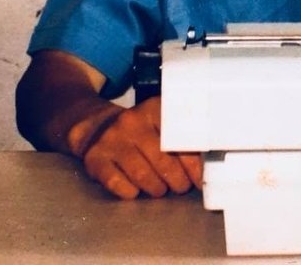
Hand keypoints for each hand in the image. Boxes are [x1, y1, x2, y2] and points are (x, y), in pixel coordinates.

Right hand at [71, 96, 202, 199]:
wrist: (98, 128)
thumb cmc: (141, 131)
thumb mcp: (160, 123)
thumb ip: (181, 136)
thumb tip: (205, 164)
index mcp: (153, 108)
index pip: (179, 138)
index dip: (193, 163)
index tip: (199, 179)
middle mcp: (131, 121)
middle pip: (162, 159)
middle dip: (177, 180)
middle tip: (181, 186)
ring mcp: (111, 140)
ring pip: (142, 174)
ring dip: (157, 188)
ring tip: (161, 189)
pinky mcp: (95, 158)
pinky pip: (118, 184)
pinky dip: (131, 192)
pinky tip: (136, 190)